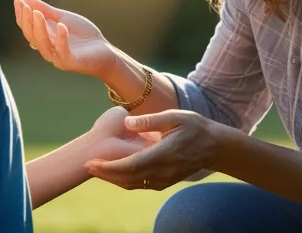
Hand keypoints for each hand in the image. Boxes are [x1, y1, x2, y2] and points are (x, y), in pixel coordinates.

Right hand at [13, 0, 117, 76]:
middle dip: (26, 20)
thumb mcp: (63, 18)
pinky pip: (63, 51)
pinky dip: (61, 38)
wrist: (105, 52)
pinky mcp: (72, 62)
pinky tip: (61, 25)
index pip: (27, 27)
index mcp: (44, 38)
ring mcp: (59, 57)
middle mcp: (48, 49)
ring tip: (37, 13)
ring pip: (43, 44)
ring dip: (39, 28)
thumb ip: (46, 10)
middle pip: (31, 35)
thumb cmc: (83, 35)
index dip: (21, 14)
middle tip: (24, 5)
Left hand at [85, 110, 225, 190]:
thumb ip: (150, 120)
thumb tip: (127, 122)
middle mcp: (163, 170)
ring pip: (133, 184)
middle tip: (86, 166)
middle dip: (105, 174)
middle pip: (127, 178)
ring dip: (113, 179)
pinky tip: (116, 174)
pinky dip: (125, 181)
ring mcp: (165, 179)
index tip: (92, 162)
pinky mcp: (165, 182)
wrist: (215, 146)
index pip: (131, 165)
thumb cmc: (195, 127)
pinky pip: (141, 185)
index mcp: (163, 154)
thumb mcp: (175, 117)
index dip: (109, 166)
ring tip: (96, 170)